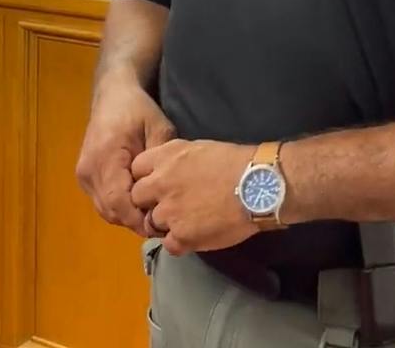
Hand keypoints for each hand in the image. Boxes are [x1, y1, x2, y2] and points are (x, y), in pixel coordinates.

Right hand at [75, 77, 177, 236]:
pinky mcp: (84, 176)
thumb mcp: (159, 130)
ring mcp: (83, 174)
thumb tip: (166, 196)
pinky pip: (101, 202)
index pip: (118, 202)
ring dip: (128, 216)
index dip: (140, 219)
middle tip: (164, 222)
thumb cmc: (138, 111)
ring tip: (152, 212)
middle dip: (136, 222)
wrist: (113, 96)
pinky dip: (119, 208)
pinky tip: (138, 201)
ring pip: (105, 210)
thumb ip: (161, 163)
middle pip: (111, 211)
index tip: (165, 224)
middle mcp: (89, 169)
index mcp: (105, 157)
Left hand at [131, 139, 259, 255]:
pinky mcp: (182, 235)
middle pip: (137, 198)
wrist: (259, 186)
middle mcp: (159, 184)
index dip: (146, 179)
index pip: (135, 170)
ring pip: (152, 223)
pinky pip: (169, 245)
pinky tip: (194, 237)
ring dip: (165, 224)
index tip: (157, 185)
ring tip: (187, 222)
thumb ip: (173, 160)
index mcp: (162, 159)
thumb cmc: (235, 162)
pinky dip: (179, 243)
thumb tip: (165, 170)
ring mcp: (168, 212)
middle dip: (150, 202)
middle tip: (170, 205)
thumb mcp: (196, 148)